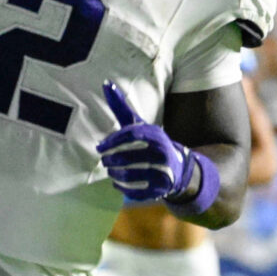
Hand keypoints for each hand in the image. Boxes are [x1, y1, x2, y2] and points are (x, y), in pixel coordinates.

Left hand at [96, 83, 217, 210]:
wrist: (178, 168)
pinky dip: (123, 188)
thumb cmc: (150, 142)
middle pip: (129, 157)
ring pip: (130, 175)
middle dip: (111, 160)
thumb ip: (122, 107)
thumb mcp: (139, 125)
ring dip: (115, 174)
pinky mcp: (161, 189)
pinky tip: (119, 183)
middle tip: (105, 161)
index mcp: (155, 134)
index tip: (99, 147)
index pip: (131, 135)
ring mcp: (162, 172)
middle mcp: (161, 152)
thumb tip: (106, 84)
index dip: (112, 141)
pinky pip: (136, 191)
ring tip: (111, 171)